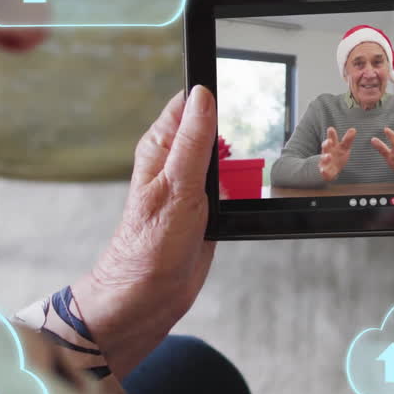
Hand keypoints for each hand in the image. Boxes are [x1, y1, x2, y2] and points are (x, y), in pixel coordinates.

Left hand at [72, 87, 216, 378]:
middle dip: (234, 137)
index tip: (236, 98)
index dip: (211, 97)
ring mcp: (192, 187)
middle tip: (239, 156)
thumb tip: (203, 96)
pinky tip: (243, 199)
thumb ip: (193, 140)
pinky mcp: (206, 210)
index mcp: (161, 148)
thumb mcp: (178, 186)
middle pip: (215, 130)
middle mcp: (176, 163)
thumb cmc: (150, 246)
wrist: (149, 297)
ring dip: (240, 166)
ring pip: (227, 160)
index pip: (189, 103)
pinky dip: (241, 191)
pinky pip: (231, 188)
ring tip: (239, 183)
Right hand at [319, 127, 355, 181]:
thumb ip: (348, 139)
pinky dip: (323, 171)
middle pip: (325, 147)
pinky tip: (323, 171)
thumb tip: (353, 129)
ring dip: (325, 157)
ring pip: (324, 159)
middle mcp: (327, 152)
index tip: (331, 129)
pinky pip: (323, 172)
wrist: (329, 169)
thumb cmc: (338, 155)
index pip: (332, 138)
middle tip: (329, 141)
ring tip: (328, 156)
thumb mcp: (344, 147)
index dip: (331, 134)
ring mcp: (325, 162)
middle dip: (326, 144)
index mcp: (333, 145)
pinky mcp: (325, 171)